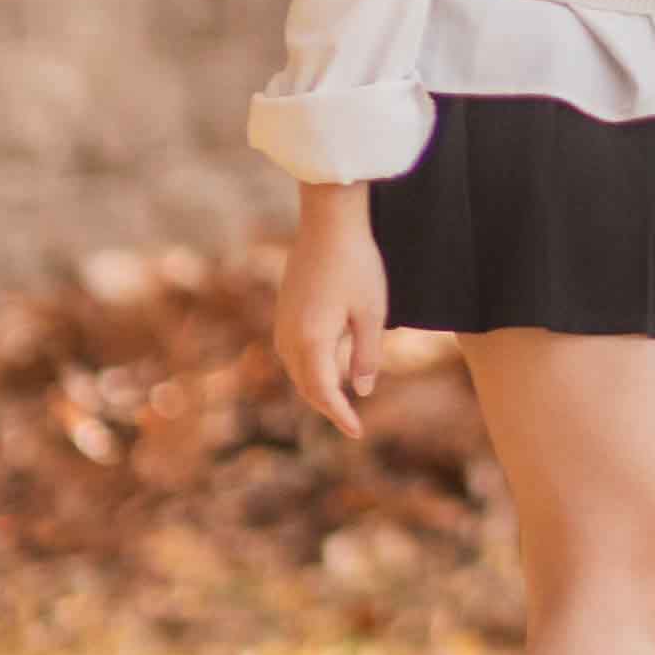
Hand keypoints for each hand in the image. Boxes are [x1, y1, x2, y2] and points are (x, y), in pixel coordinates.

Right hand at [273, 184, 390, 438]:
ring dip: (316, 387)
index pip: (324, 393)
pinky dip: (308, 368)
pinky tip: (326, 366)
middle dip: (328, 406)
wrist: (328, 222)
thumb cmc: (357, 265)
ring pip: (296, 371)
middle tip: (350, 422)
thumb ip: (366, 356)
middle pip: (306, 386)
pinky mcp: (283, 310)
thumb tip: (361, 391)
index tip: (357, 433)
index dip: (340, 416)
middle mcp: (289, 337)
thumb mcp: (372, 314)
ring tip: (340, 398)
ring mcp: (282, 323)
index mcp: (311, 342)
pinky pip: (292, 353)